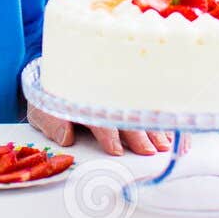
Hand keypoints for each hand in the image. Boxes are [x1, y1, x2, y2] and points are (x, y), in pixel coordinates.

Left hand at [27, 101, 170, 156]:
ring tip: (166, 145)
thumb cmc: (52, 97)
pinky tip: (176, 134)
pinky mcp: (134, 92)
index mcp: (83, 97)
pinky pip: (153, 104)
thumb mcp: (42, 109)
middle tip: (150, 151)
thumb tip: (66, 137)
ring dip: (156, 127)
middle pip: (126, 114)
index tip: (115, 151)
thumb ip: (52, 123)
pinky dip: (166, 118)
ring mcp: (122, 91)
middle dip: (139, 134)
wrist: (61, 66)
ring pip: (143, 109)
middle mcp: (106, 93)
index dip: (107, 135)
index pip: (98, 117)